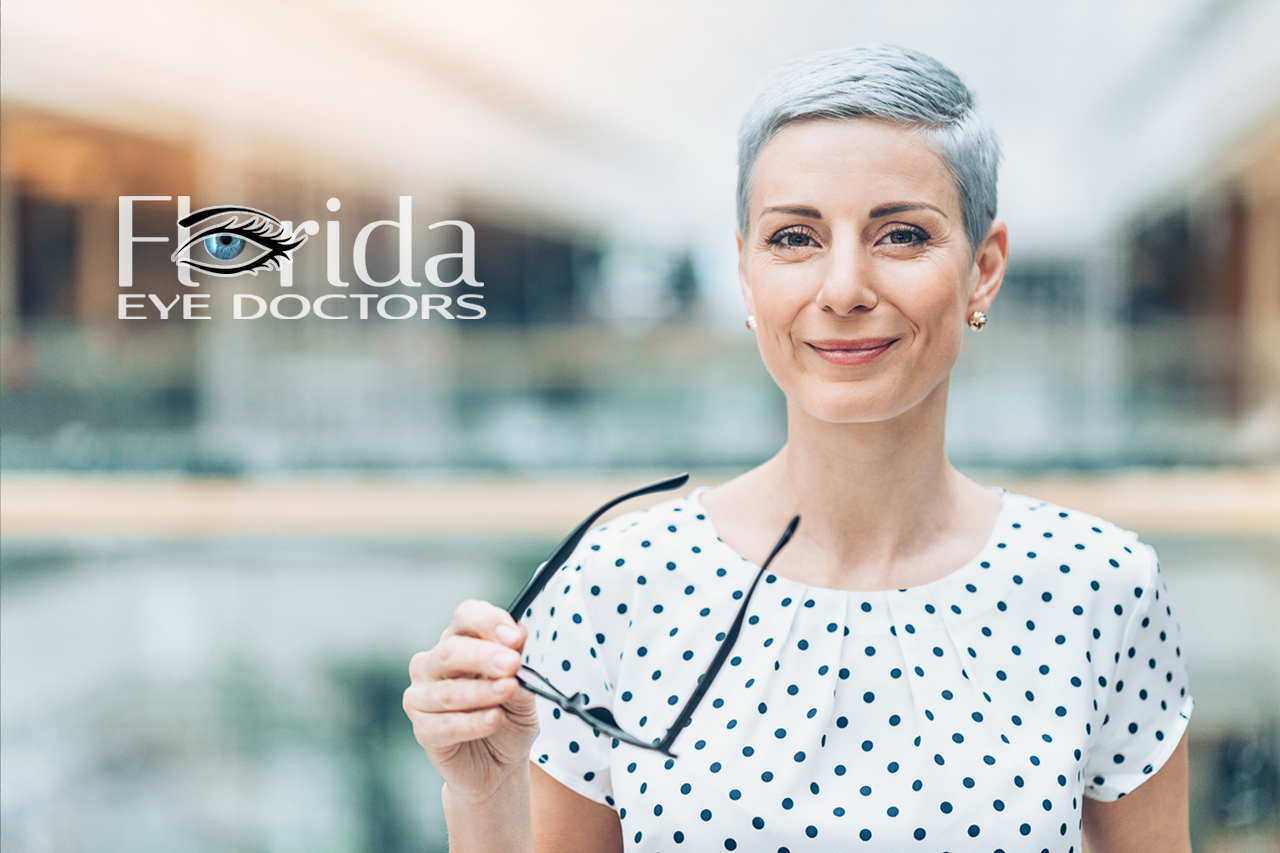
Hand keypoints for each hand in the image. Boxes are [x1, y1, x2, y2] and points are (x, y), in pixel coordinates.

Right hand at [404, 599, 538, 802]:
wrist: (500, 765)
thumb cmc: (509, 716)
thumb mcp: (524, 689)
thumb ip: (518, 667)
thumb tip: (516, 643)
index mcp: (460, 641)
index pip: (466, 617)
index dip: (489, 622)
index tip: (516, 637)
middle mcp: (434, 664)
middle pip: (451, 650)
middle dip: (484, 656)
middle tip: (512, 664)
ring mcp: (422, 697)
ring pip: (447, 690)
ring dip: (481, 691)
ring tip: (507, 691)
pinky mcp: (423, 730)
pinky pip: (444, 725)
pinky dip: (472, 722)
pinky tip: (494, 719)